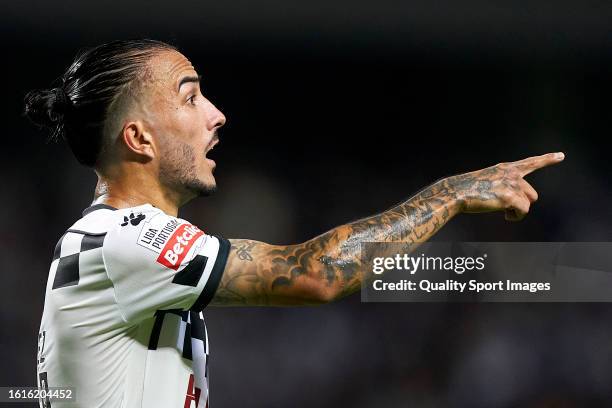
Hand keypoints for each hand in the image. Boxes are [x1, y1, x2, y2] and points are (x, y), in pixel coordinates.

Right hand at [447, 152, 564, 220]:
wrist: (457, 192)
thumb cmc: (468, 190)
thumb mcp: (488, 181)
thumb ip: (504, 186)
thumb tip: (515, 201)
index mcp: (506, 168)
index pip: (531, 163)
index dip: (547, 159)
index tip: (561, 155)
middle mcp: (512, 174)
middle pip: (532, 194)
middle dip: (522, 203)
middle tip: (506, 208)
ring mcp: (512, 184)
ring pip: (528, 203)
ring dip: (517, 211)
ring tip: (502, 211)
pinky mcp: (510, 196)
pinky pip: (523, 211)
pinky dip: (515, 217)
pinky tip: (504, 216)